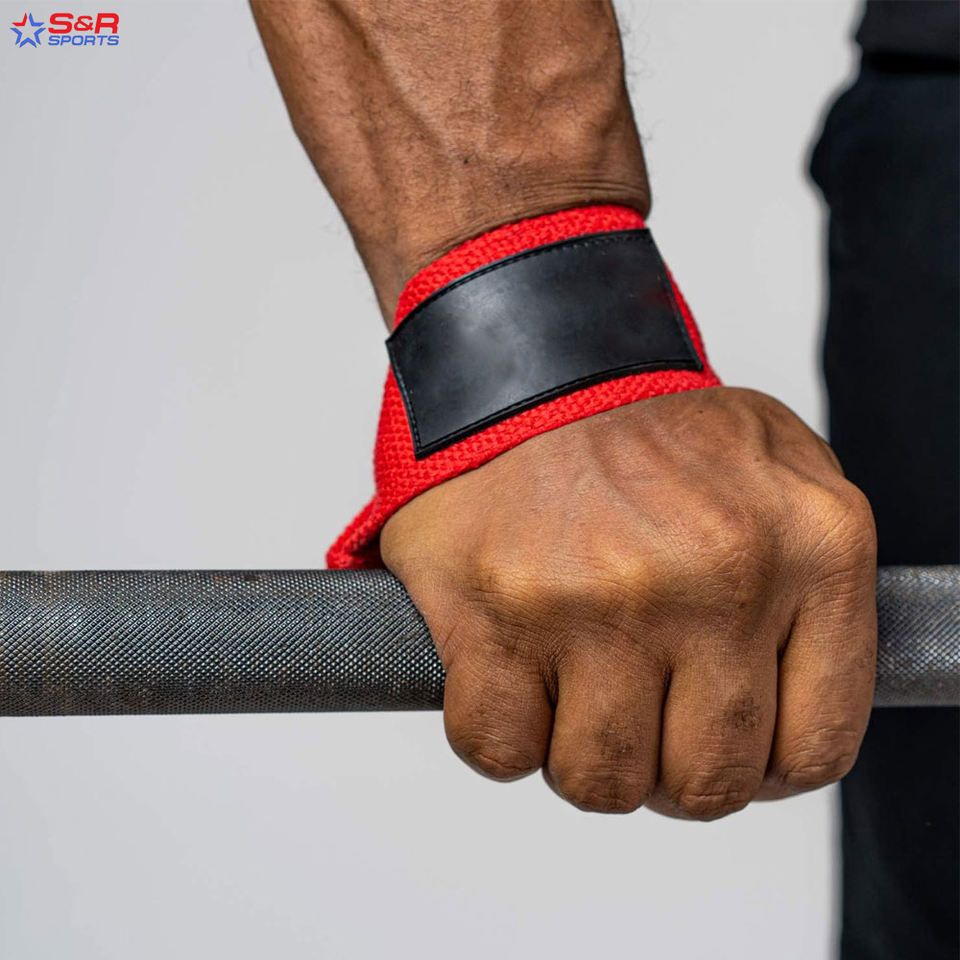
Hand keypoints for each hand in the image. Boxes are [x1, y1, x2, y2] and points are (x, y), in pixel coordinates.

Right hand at [381, 387, 876, 817]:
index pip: (813, 747)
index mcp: (809, 547)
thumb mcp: (782, 472)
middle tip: (635, 714)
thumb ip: (819, 584)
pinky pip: (498, 748)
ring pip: (601, 781)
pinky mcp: (496, 613)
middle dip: (664, 770)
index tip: (717, 742)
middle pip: (703, 785)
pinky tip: (509, 676)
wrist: (530, 360)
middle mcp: (713, 581)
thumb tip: (798, 693)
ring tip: (570, 687)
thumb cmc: (647, 426)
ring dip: (581, 752)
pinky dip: (500, 733)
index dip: (758, 768)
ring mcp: (599, 601)